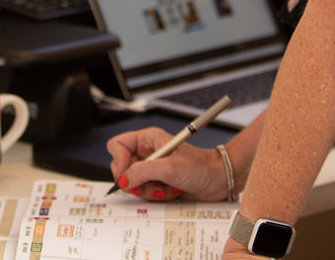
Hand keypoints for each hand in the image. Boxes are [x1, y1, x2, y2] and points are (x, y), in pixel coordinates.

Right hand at [107, 126, 228, 200]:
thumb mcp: (169, 167)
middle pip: (122, 166)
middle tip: (150, 183)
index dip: (119, 160)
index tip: (127, 175)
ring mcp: (150, 167)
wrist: (216, 181)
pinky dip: (154, 195)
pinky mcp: (155, 181)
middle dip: (135, 180)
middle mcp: (146, 151)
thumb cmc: (200, 167)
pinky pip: (143, 191)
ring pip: (132, 182)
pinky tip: (169, 191)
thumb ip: (143, 172)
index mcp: (147, 138)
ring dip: (147, 190)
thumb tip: (123, 180)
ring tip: (165, 187)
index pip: (118, 145)